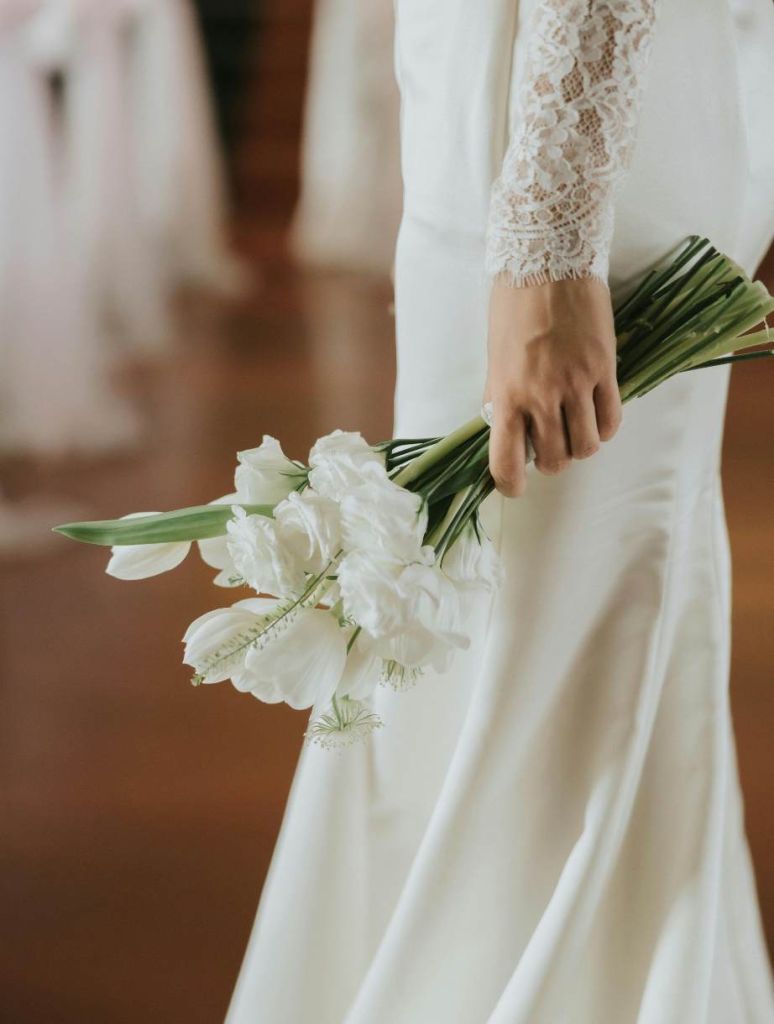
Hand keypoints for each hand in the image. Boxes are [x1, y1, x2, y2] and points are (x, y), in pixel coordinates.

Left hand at [485, 275, 621, 496]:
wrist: (547, 261)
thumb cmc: (513, 307)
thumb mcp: (495, 357)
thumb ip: (501, 397)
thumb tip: (503, 428)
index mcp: (506, 395)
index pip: (505, 462)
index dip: (510, 484)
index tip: (514, 487)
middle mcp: (540, 396)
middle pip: (555, 461)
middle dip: (552, 461)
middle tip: (550, 443)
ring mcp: (575, 384)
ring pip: (586, 447)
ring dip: (580, 445)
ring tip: (574, 427)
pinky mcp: (605, 369)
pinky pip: (611, 421)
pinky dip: (604, 428)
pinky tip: (595, 414)